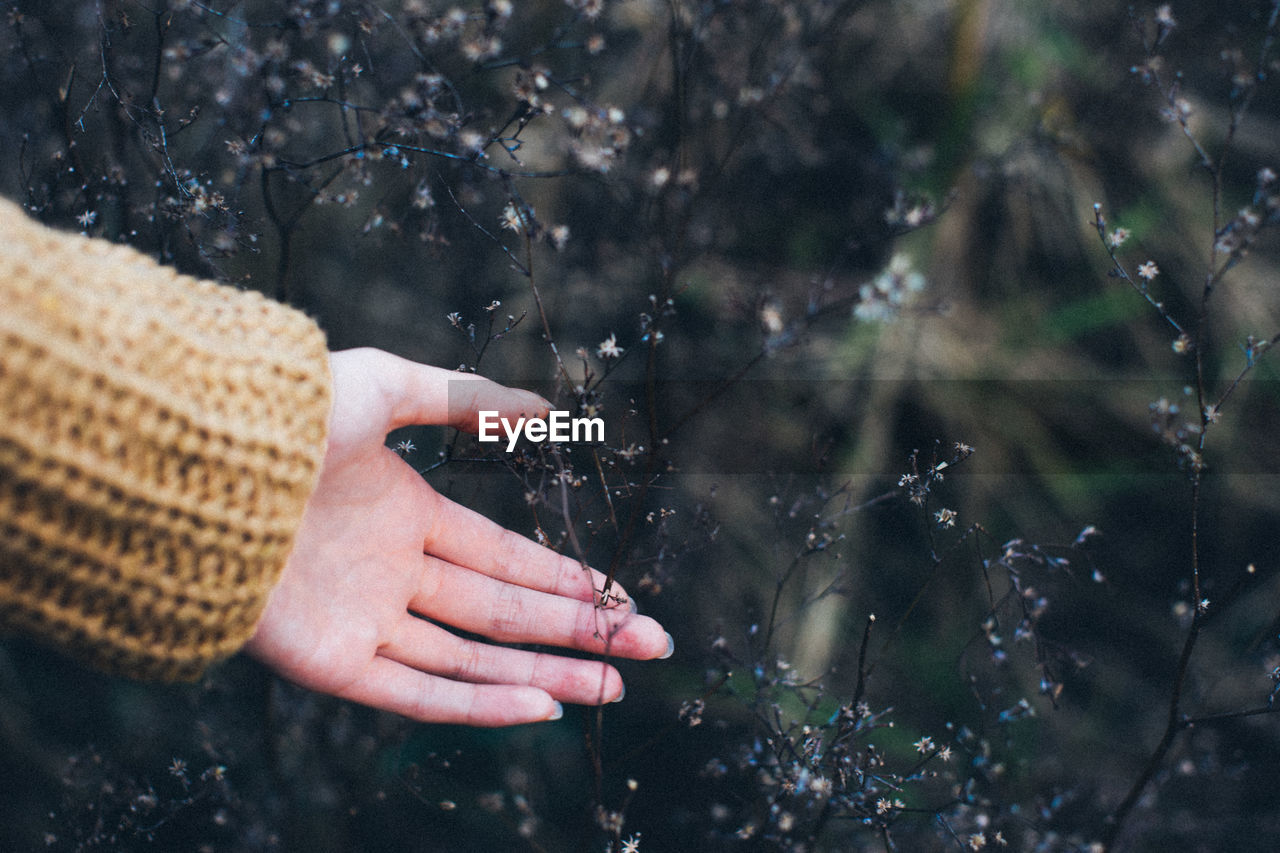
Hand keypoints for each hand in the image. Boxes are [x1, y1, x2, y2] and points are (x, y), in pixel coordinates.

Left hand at [245, 348, 671, 725]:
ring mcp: (365, 621)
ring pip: (472, 658)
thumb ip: (465, 398)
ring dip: (545, 673)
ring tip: (611, 686)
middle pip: (504, 611)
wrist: (197, 462)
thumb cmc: (286, 416)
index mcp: (407, 514)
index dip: (566, 578)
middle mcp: (393, 573)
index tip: (622, 597)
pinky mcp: (332, 664)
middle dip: (579, 630)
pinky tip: (541, 705)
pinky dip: (479, 703)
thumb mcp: (387, 387)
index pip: (504, 558)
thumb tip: (544, 408)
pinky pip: (417, 692)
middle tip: (649, 647)